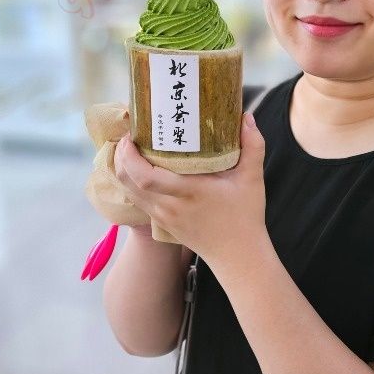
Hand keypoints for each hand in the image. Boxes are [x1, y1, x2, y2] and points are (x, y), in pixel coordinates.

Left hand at [113, 112, 266, 262]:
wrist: (238, 256)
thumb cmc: (245, 217)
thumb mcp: (252, 179)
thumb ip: (253, 146)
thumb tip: (247, 117)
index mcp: (189, 192)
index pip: (146, 176)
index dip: (130, 156)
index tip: (131, 136)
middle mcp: (170, 206)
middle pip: (129, 182)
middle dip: (121, 158)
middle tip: (128, 137)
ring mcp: (164, 217)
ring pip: (129, 192)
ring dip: (123, 170)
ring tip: (129, 150)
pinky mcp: (163, 224)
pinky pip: (138, 201)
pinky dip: (131, 184)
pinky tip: (137, 171)